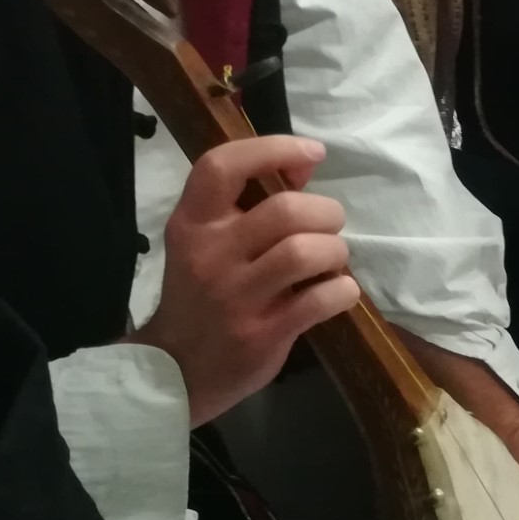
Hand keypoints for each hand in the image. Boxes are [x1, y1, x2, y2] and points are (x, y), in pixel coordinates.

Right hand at [134, 136, 362, 426]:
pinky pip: (321, 299)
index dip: (274, 148)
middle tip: (327, 228)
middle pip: (286, 210)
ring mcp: (235, 297)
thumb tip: (307, 160)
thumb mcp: (210, 242)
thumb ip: (251, 202)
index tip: (312, 154)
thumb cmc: (204, 294)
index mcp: (192, 224)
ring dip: (335, 251)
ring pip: (306, 252)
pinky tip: (336, 292)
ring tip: (330, 262)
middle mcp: (209, 255)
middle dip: (326, 213)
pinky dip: (343, 290)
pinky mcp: (262, 333)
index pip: (222, 166)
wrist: (175, 371)